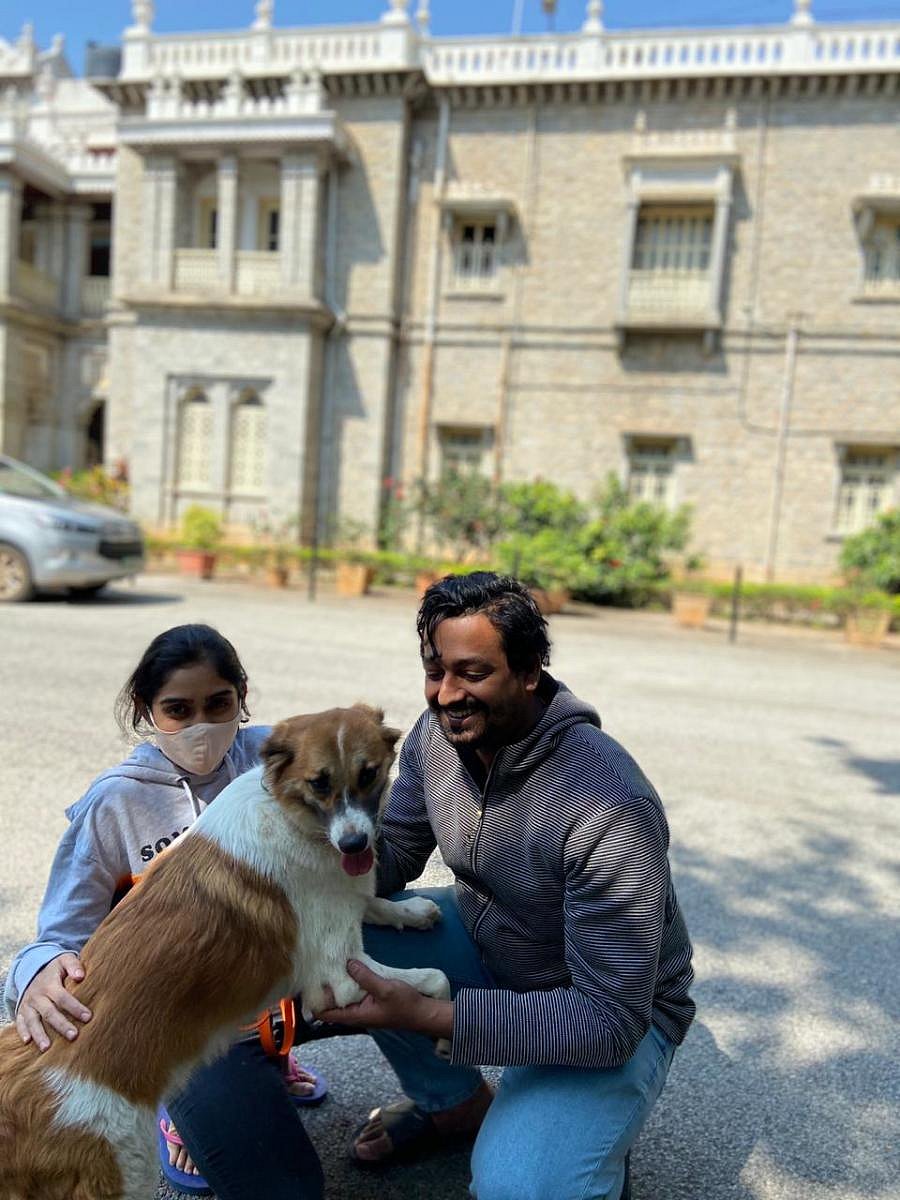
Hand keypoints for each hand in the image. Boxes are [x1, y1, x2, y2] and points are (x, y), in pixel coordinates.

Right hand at [16, 954, 91, 1051]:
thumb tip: (81, 976)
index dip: (75, 1007)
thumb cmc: (56, 968)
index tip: (88, 1017)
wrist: (34, 969)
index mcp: (49, 984)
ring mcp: (28, 1005)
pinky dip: (22, 1032)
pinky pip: (19, 1023)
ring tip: (47, 1048)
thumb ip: (73, 965)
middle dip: (61, 1025)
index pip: (63, 997)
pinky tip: (28, 1042)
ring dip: (39, 1034)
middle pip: (49, 1012)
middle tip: (73, 1036)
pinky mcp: (21, 1012)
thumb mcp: (64, 960)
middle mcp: (37, 996)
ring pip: (32, 1021)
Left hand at [316, 960, 452, 1039]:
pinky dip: (351, 982)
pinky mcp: (372, 1000)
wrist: (424, 1013)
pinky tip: (350, 967)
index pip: (325, 1013)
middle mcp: (356, 1013)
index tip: (308, 982)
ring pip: (343, 996)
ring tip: (329, 964)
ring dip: (338, 983)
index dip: (314, 1000)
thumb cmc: (404, 1005)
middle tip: (316, 967)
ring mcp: (364, 1007)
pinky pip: (355, 991)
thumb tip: (348, 964)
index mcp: (355, 1015)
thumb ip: (365, 977)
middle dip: (324, 988)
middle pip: (332, 1003)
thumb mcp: (384, 989)